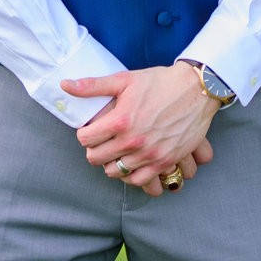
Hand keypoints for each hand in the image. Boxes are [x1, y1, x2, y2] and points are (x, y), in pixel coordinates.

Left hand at [66, 65, 218, 194]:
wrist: (196, 89)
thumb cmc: (159, 82)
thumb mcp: (124, 79)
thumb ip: (93, 86)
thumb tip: (64, 85)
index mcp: (120, 120)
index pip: (85, 139)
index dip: (84, 134)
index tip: (91, 130)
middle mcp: (133, 141)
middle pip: (96, 159)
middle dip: (95, 149)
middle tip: (101, 141)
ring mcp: (150, 154)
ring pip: (115, 173)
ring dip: (111, 163)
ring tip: (116, 152)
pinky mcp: (165, 161)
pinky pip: (139, 181)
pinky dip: (131, 176)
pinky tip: (131, 163)